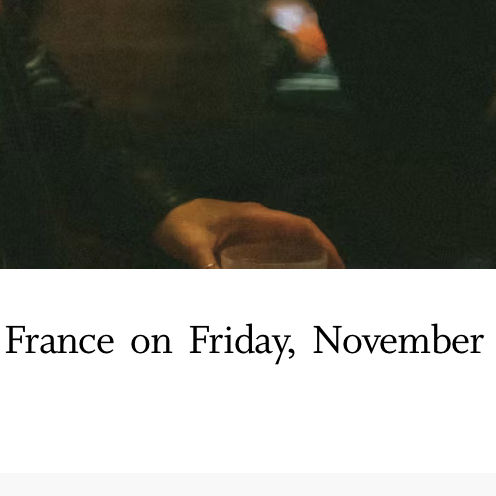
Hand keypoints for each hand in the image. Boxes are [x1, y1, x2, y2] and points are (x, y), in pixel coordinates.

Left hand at [152, 198, 345, 267]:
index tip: (340, 267)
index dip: (326, 245)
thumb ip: (205, 266)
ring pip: (286, 244)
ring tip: (316, 284)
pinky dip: (283, 263)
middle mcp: (256, 220)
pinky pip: (270, 249)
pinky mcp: (236, 237)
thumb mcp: (191, 246)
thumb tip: (218, 282)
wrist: (154, 210)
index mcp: (253, 217)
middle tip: (334, 283)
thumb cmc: (174, 222)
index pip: (301, 227)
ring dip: (303, 261)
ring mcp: (247, 228)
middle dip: (320, 257)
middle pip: (299, 236)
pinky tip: (283, 281)